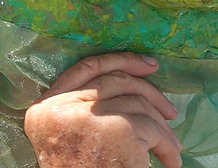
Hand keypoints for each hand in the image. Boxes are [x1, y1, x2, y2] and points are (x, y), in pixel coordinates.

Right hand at [24, 52, 182, 167]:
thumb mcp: (70, 134)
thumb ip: (84, 105)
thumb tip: (130, 80)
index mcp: (44, 108)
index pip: (86, 68)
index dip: (120, 60)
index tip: (147, 65)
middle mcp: (63, 107)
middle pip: (116, 81)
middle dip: (149, 92)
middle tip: (169, 108)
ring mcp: (91, 116)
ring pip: (138, 105)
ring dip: (161, 127)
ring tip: (172, 145)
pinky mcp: (119, 131)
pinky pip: (153, 129)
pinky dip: (167, 146)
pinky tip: (171, 161)